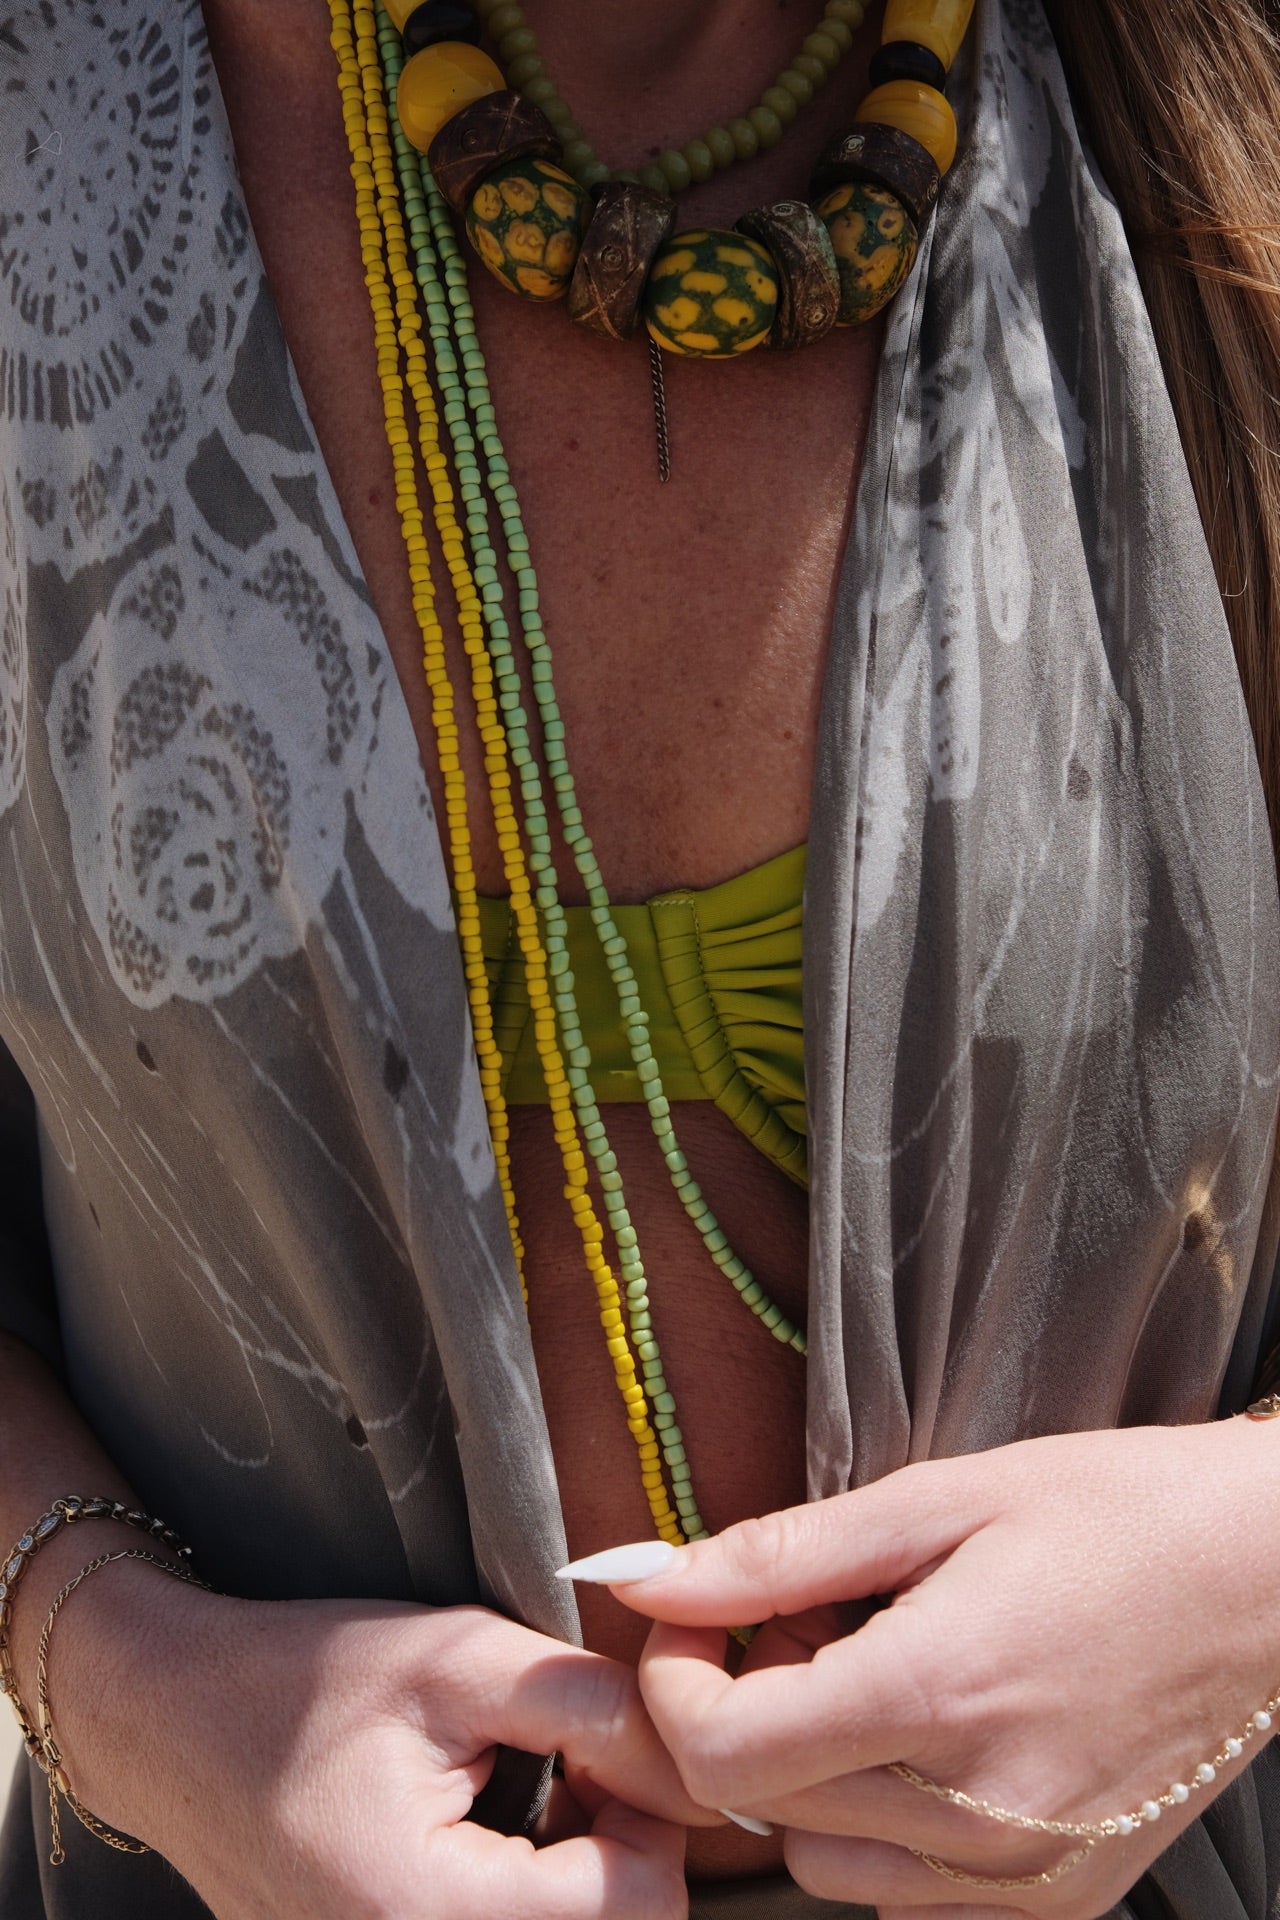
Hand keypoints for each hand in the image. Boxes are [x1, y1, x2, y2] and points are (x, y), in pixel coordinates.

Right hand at [50, 1564, 709, 1918]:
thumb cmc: (307, 1682)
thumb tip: (697, 1769)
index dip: (651, 1812)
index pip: (637, 1906)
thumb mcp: (459, 1657)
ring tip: (532, 1790)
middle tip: (576, 1764)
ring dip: (586, 1878)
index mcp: (429, 1917)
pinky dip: (538, 1894)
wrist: (177, 1726)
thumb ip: (589, 1707)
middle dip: (625, 1849)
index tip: (607, 1743)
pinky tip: (504, 1831)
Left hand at [603, 1420, 1279, 1918]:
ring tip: (877, 1669)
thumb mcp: (936, 1498)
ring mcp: (1024, 1875)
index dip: (677, 1683)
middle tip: (806, 1619)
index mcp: (934, 1695)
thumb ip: (776, 1552)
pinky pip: (907, 1898)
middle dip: (744, 1709)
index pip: (718, 1754)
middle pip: (762, 1809)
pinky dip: (884, 1825)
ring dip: (812, 1773)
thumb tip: (641, 1577)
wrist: (1267, 1573)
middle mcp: (976, 1815)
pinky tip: (933, 1735)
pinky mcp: (1060, 1901)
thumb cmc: (1110, 1511)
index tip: (703, 1618)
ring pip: (824, 1862)